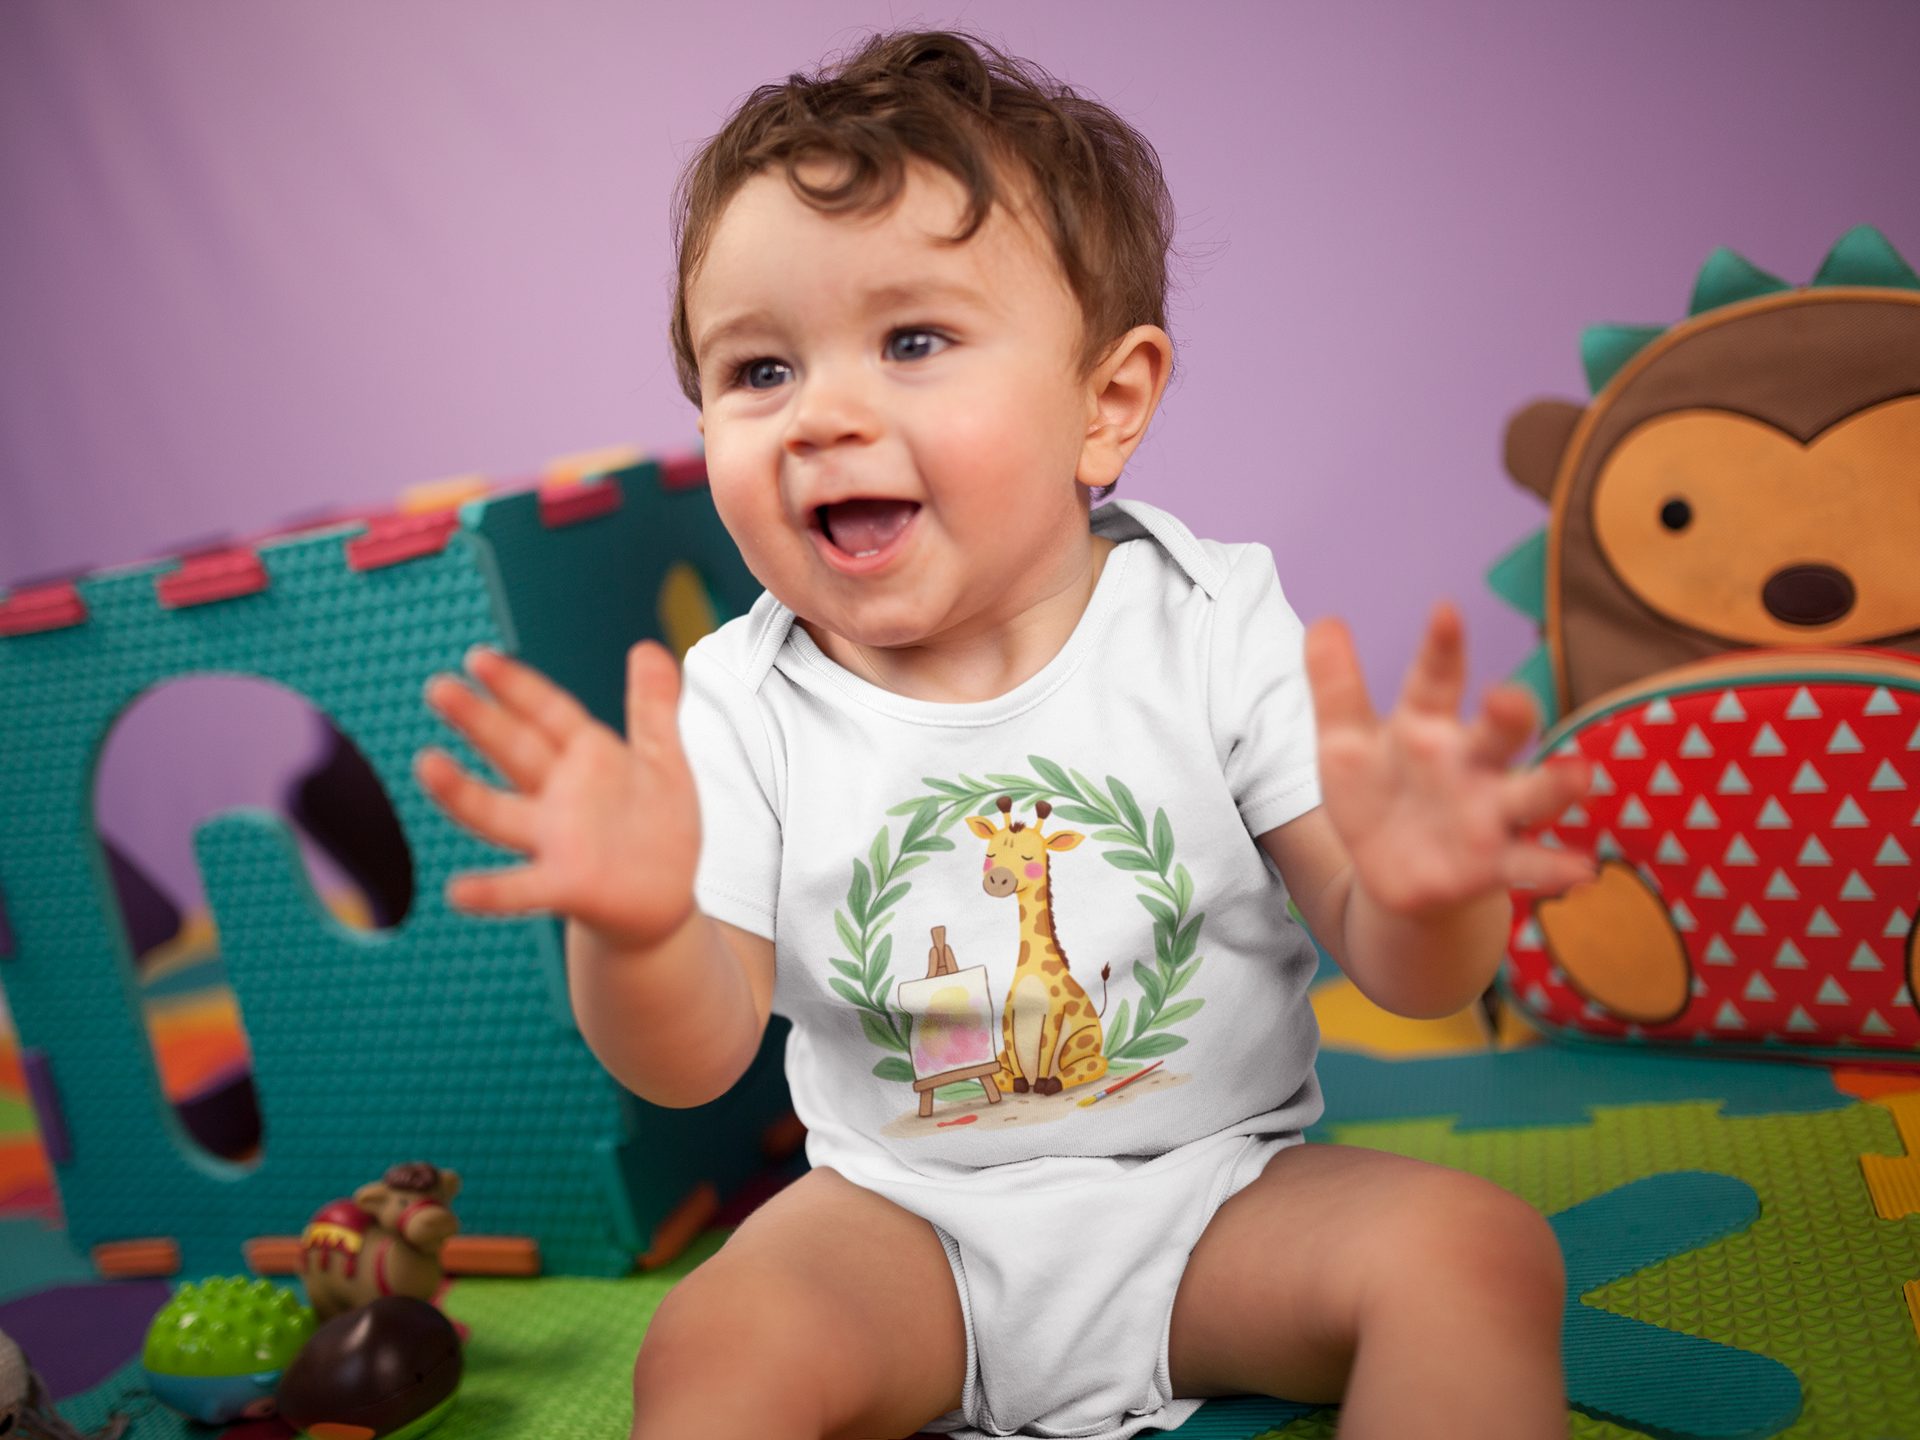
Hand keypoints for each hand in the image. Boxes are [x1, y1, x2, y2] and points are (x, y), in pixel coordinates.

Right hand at [415, 641, 698, 948]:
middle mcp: (560, 795)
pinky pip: (523, 889)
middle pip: (516, 751)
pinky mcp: (566, 885)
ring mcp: (557, 840)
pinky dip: (491, 892)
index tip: (478, 658)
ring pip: (501, 813)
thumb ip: (652, 706)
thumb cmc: (656, 827)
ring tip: (427, 765)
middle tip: (438, 689)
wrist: (663, 899)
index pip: (547, 713)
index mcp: (586, 758)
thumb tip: (648, 646)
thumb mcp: (662, 759)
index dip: (518, 687)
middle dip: (480, 721)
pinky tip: (457, 891)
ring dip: (463, 793)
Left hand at [1304, 604, 1591, 915]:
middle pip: (1497, 729)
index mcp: (1426, 723)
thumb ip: (1335, 686)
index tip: (1444, 611)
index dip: (1441, 646)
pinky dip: (1556, 866)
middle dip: (1509, 712)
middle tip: (1506, 698)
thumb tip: (1323, 622)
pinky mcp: (1495, 863)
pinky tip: (1581, 870)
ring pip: (1530, 792)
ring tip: (1579, 775)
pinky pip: (1529, 863)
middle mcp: (1469, 760)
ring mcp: (1488, 810)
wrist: (1391, 871)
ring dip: (1556, 784)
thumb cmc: (1375, 792)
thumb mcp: (1343, 743)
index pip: (1435, 678)